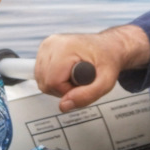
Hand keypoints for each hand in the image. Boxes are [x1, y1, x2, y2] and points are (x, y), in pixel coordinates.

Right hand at [35, 26, 149, 111]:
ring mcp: (46, 45)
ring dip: (58, 85)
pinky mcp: (44, 49)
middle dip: (63, 88)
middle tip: (81, 80)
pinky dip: (54, 78)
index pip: (53, 82)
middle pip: (45, 82)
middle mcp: (52, 44)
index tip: (83, 83)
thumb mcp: (106, 82)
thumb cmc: (108, 61)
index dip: (68, 90)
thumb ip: (87, 95)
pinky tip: (67, 72)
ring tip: (75, 75)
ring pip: (41, 80)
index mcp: (65, 47)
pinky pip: (41, 74)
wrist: (108, 47)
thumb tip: (63, 106)